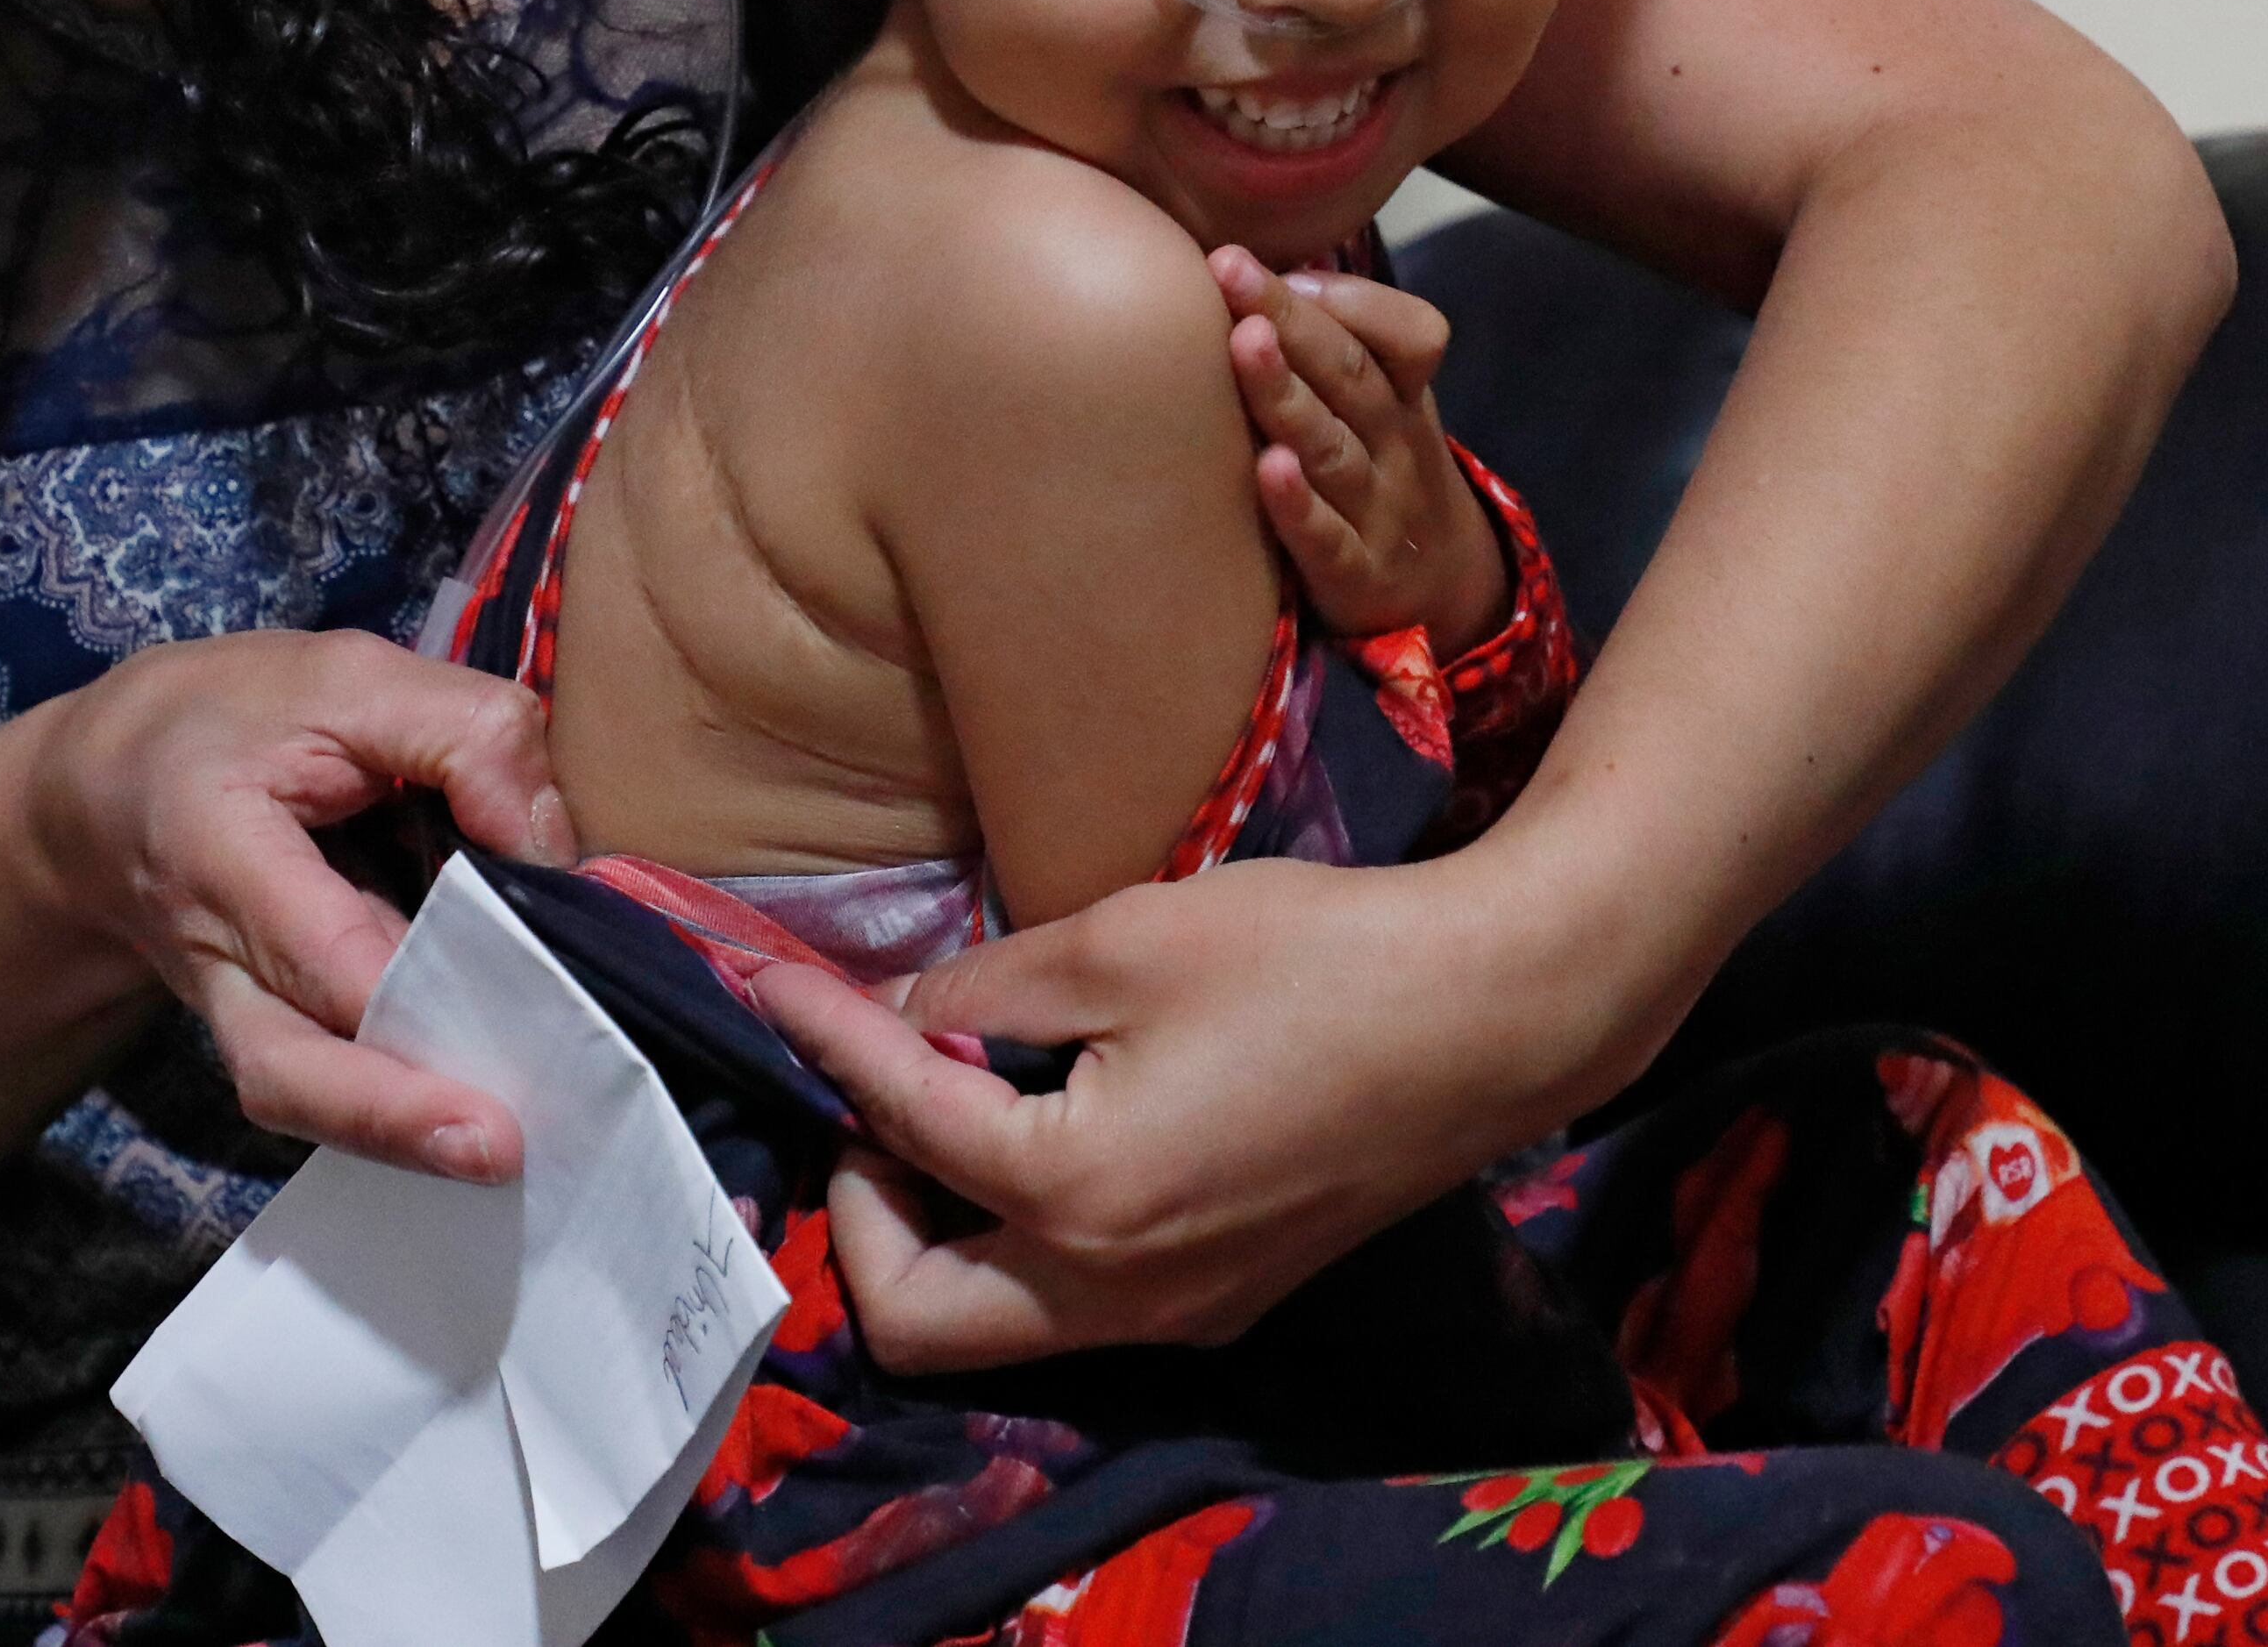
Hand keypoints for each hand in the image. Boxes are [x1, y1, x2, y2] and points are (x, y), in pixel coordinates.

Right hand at [20, 628, 575, 1182]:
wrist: (112, 789)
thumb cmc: (234, 722)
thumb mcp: (344, 678)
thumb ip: (459, 733)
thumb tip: (549, 841)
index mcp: (219, 852)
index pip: (319, 943)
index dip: (418, 978)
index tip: (527, 992)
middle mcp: (214, 957)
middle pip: (283, 1067)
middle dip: (390, 1116)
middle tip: (498, 1148)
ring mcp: (235, 1009)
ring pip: (298, 1095)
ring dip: (397, 1134)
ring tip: (500, 1154)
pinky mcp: (269, 1026)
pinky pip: (324, 1084)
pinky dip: (396, 1107)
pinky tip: (478, 1111)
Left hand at [752, 846, 1664, 1371]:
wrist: (1493, 1014)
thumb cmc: (1313, 958)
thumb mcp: (1124, 938)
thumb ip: (986, 987)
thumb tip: (898, 1017)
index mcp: (1075, 1198)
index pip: (900, 1122)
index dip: (826, 1036)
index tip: (774, 980)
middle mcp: (1115, 1291)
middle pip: (912, 1319)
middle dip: (860, 1214)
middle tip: (874, 1105)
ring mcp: (1178, 1310)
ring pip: (994, 1329)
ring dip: (938, 1236)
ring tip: (952, 1110)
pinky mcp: (1226, 1294)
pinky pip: (1076, 1305)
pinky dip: (1022, 1240)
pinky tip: (1049, 1130)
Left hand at [1211, 246, 1509, 645]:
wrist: (1438, 596)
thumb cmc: (1379, 473)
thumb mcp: (1382, 406)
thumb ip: (1334, 342)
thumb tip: (1246, 267)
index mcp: (1403, 396)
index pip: (1408, 335)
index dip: (1343, 296)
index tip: (1258, 261)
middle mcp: (1396, 446)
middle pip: (1350, 374)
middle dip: (1289, 318)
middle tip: (1229, 268)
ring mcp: (1379, 511)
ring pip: (1332, 448)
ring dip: (1288, 395)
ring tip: (1245, 344)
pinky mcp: (1354, 576)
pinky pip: (1327, 538)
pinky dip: (1297, 505)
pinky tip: (1265, 468)